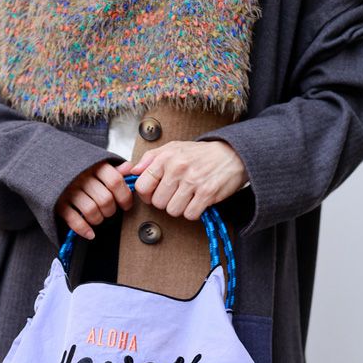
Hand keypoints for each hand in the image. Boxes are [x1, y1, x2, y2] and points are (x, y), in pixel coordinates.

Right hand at [56, 161, 133, 238]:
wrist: (44, 164)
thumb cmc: (77, 169)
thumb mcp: (95, 164)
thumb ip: (114, 169)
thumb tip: (130, 169)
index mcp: (93, 165)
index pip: (115, 181)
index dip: (124, 196)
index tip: (126, 205)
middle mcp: (81, 176)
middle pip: (105, 199)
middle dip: (111, 211)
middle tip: (109, 211)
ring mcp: (68, 189)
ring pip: (91, 211)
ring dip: (98, 219)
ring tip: (98, 218)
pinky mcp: (57, 202)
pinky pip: (74, 220)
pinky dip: (84, 229)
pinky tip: (90, 233)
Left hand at [116, 140, 248, 219]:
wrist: (232, 154)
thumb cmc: (200, 154)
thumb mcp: (173, 148)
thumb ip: (149, 159)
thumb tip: (130, 171)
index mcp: (166, 157)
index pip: (142, 186)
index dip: (146, 195)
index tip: (154, 194)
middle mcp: (178, 168)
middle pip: (157, 202)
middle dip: (166, 202)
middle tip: (176, 194)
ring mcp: (193, 181)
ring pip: (173, 211)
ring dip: (180, 208)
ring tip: (188, 197)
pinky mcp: (207, 193)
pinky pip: (190, 214)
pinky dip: (194, 212)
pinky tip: (198, 201)